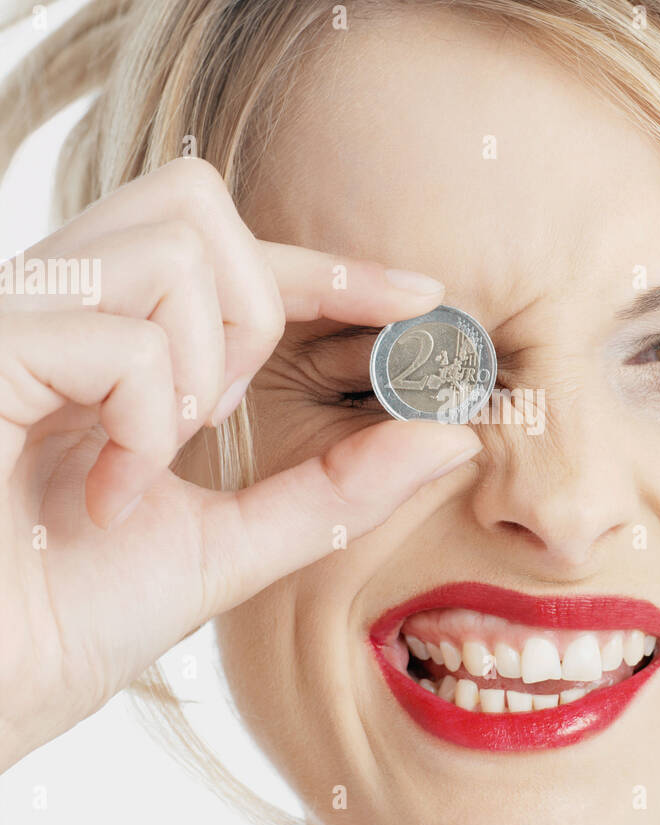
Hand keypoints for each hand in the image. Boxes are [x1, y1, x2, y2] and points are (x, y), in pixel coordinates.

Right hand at [0, 158, 479, 769]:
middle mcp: (48, 303)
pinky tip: (105, 496)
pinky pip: (121, 336)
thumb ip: (334, 487)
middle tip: (212, 418)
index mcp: (97, 336)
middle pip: (195, 198)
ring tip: (143, 464)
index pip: (223, 250)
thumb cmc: (62, 626)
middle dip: (252, 307)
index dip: (328, 265)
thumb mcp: (228, 544)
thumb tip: (451, 434)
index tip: (421, 297)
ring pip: (172, 245)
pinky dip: (147, 422)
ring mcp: (9, 318)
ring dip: (200, 368)